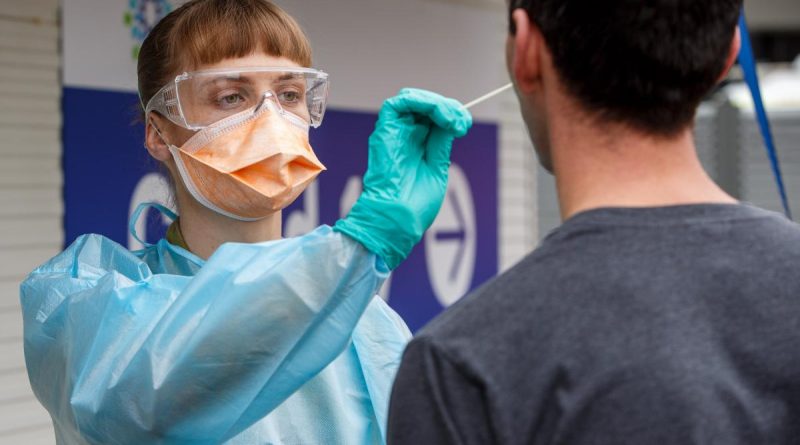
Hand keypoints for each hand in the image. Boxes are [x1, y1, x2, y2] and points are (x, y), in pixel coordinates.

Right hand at [334, 88, 472, 269]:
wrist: (398, 219)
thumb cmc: (415, 204)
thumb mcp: (437, 167)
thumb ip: (440, 143)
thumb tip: (452, 122)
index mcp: (417, 145)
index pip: (433, 116)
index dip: (451, 113)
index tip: (465, 124)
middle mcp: (404, 135)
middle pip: (424, 104)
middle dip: (447, 106)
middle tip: (461, 121)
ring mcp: (393, 133)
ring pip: (411, 98)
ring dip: (436, 103)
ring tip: (452, 120)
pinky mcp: (384, 132)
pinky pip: (396, 104)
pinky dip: (420, 101)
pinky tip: (439, 117)